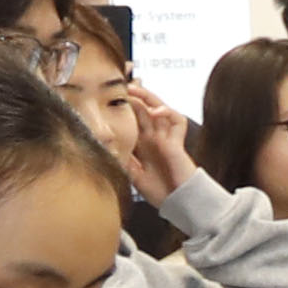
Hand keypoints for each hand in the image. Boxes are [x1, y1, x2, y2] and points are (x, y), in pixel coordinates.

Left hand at [109, 73, 203, 204]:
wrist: (180, 202)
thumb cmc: (160, 191)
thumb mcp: (134, 175)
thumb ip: (124, 160)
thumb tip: (108, 148)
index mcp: (144, 144)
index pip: (133, 119)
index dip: (123, 107)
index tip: (107, 97)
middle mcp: (155, 137)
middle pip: (144, 109)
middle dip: (133, 95)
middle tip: (119, 85)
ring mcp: (167, 137)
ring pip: (159, 108)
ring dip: (148, 97)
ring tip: (134, 89)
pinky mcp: (177, 141)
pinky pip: (177, 120)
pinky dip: (167, 112)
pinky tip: (156, 111)